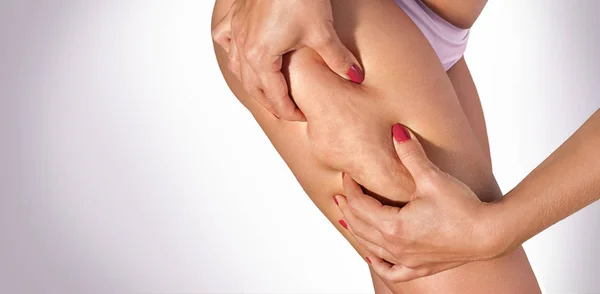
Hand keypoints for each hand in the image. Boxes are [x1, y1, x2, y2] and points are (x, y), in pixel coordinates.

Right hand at [212, 0, 363, 120]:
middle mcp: (243, 46)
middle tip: (286, 110)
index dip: (287, 110)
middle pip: (253, 86)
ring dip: (252, 82)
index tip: (299, 116)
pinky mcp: (235, 15)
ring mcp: (236, 30)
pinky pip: (224, 39)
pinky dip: (232, 51)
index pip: (273, 95)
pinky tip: (241, 53)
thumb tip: (355, 76)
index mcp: (261, 56)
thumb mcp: (322, 31)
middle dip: (270, 102)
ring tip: (266, 89)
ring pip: (237, 67)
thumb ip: (338, 58)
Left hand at [334, 124, 506, 281]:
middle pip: (361, 227)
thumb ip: (411, 154)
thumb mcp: (432, 178)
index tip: (347, 175)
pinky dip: (378, 264)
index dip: (351, 189)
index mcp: (394, 226)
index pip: (360, 206)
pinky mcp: (421, 267)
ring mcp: (407, 260)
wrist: (490, 234)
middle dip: (348, 208)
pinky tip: (371, 256)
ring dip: (357, 231)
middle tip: (341, 193)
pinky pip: (391, 271)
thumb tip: (396, 130)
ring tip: (347, 217)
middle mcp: (396, 247)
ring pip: (371, 247)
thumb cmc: (463, 207)